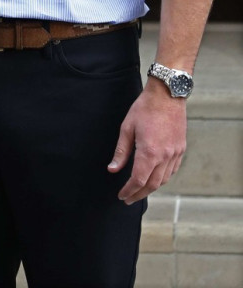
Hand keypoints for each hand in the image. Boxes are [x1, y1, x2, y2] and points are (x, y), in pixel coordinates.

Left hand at [108, 80, 186, 203]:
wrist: (167, 95)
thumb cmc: (144, 108)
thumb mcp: (127, 128)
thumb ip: (121, 151)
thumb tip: (113, 169)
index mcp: (150, 152)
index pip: (138, 180)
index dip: (129, 190)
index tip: (122, 196)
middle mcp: (165, 156)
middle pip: (152, 184)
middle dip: (139, 194)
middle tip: (128, 199)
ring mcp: (175, 154)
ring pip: (163, 179)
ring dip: (151, 188)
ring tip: (139, 190)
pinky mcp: (181, 149)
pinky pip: (172, 171)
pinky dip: (162, 178)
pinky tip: (155, 178)